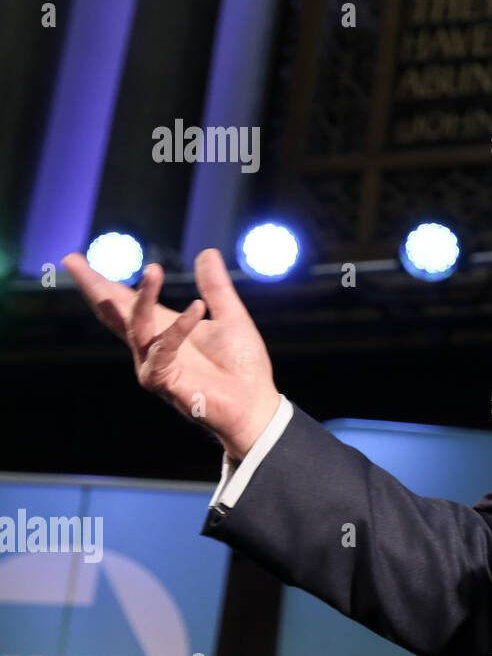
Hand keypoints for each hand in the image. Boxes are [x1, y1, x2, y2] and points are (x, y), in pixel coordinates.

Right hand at [61, 248, 279, 460]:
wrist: (255, 403)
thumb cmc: (242, 365)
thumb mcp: (231, 316)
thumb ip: (216, 287)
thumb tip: (206, 252)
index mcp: (164, 329)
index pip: (125, 302)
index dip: (102, 282)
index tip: (74, 260)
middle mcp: (151, 346)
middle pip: (114, 314)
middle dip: (94, 287)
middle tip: (72, 261)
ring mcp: (153, 364)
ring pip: (137, 327)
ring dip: (144, 298)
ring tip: (153, 269)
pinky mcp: (163, 381)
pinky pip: (165, 349)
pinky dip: (180, 327)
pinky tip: (197, 306)